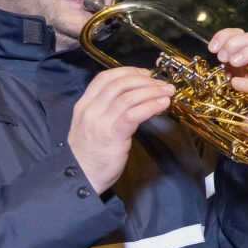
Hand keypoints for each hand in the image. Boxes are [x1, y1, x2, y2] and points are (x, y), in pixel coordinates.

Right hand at [68, 66, 174, 192]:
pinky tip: (162, 104)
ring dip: (152, 91)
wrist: (80, 176)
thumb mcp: (90, 125)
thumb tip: (132, 97)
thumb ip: (105, 110)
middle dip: (144, 80)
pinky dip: (150, 106)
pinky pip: (133, 115)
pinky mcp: (113, 136)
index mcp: (84, 105)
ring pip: (128, 97)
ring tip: (167, 92)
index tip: (144, 73)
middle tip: (161, 83)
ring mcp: (100, 123)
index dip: (127, 71)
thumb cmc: (90, 153)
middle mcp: (91, 110)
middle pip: (119, 84)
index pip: (104, 78)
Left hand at [207, 28, 247, 98]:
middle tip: (222, 57)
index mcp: (243, 57)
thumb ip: (218, 65)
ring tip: (231, 63)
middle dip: (235, 43)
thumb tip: (208, 52)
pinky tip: (235, 84)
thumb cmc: (233, 101)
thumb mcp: (221, 78)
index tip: (212, 48)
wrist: (245, 125)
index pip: (239, 34)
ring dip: (247, 53)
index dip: (226, 35)